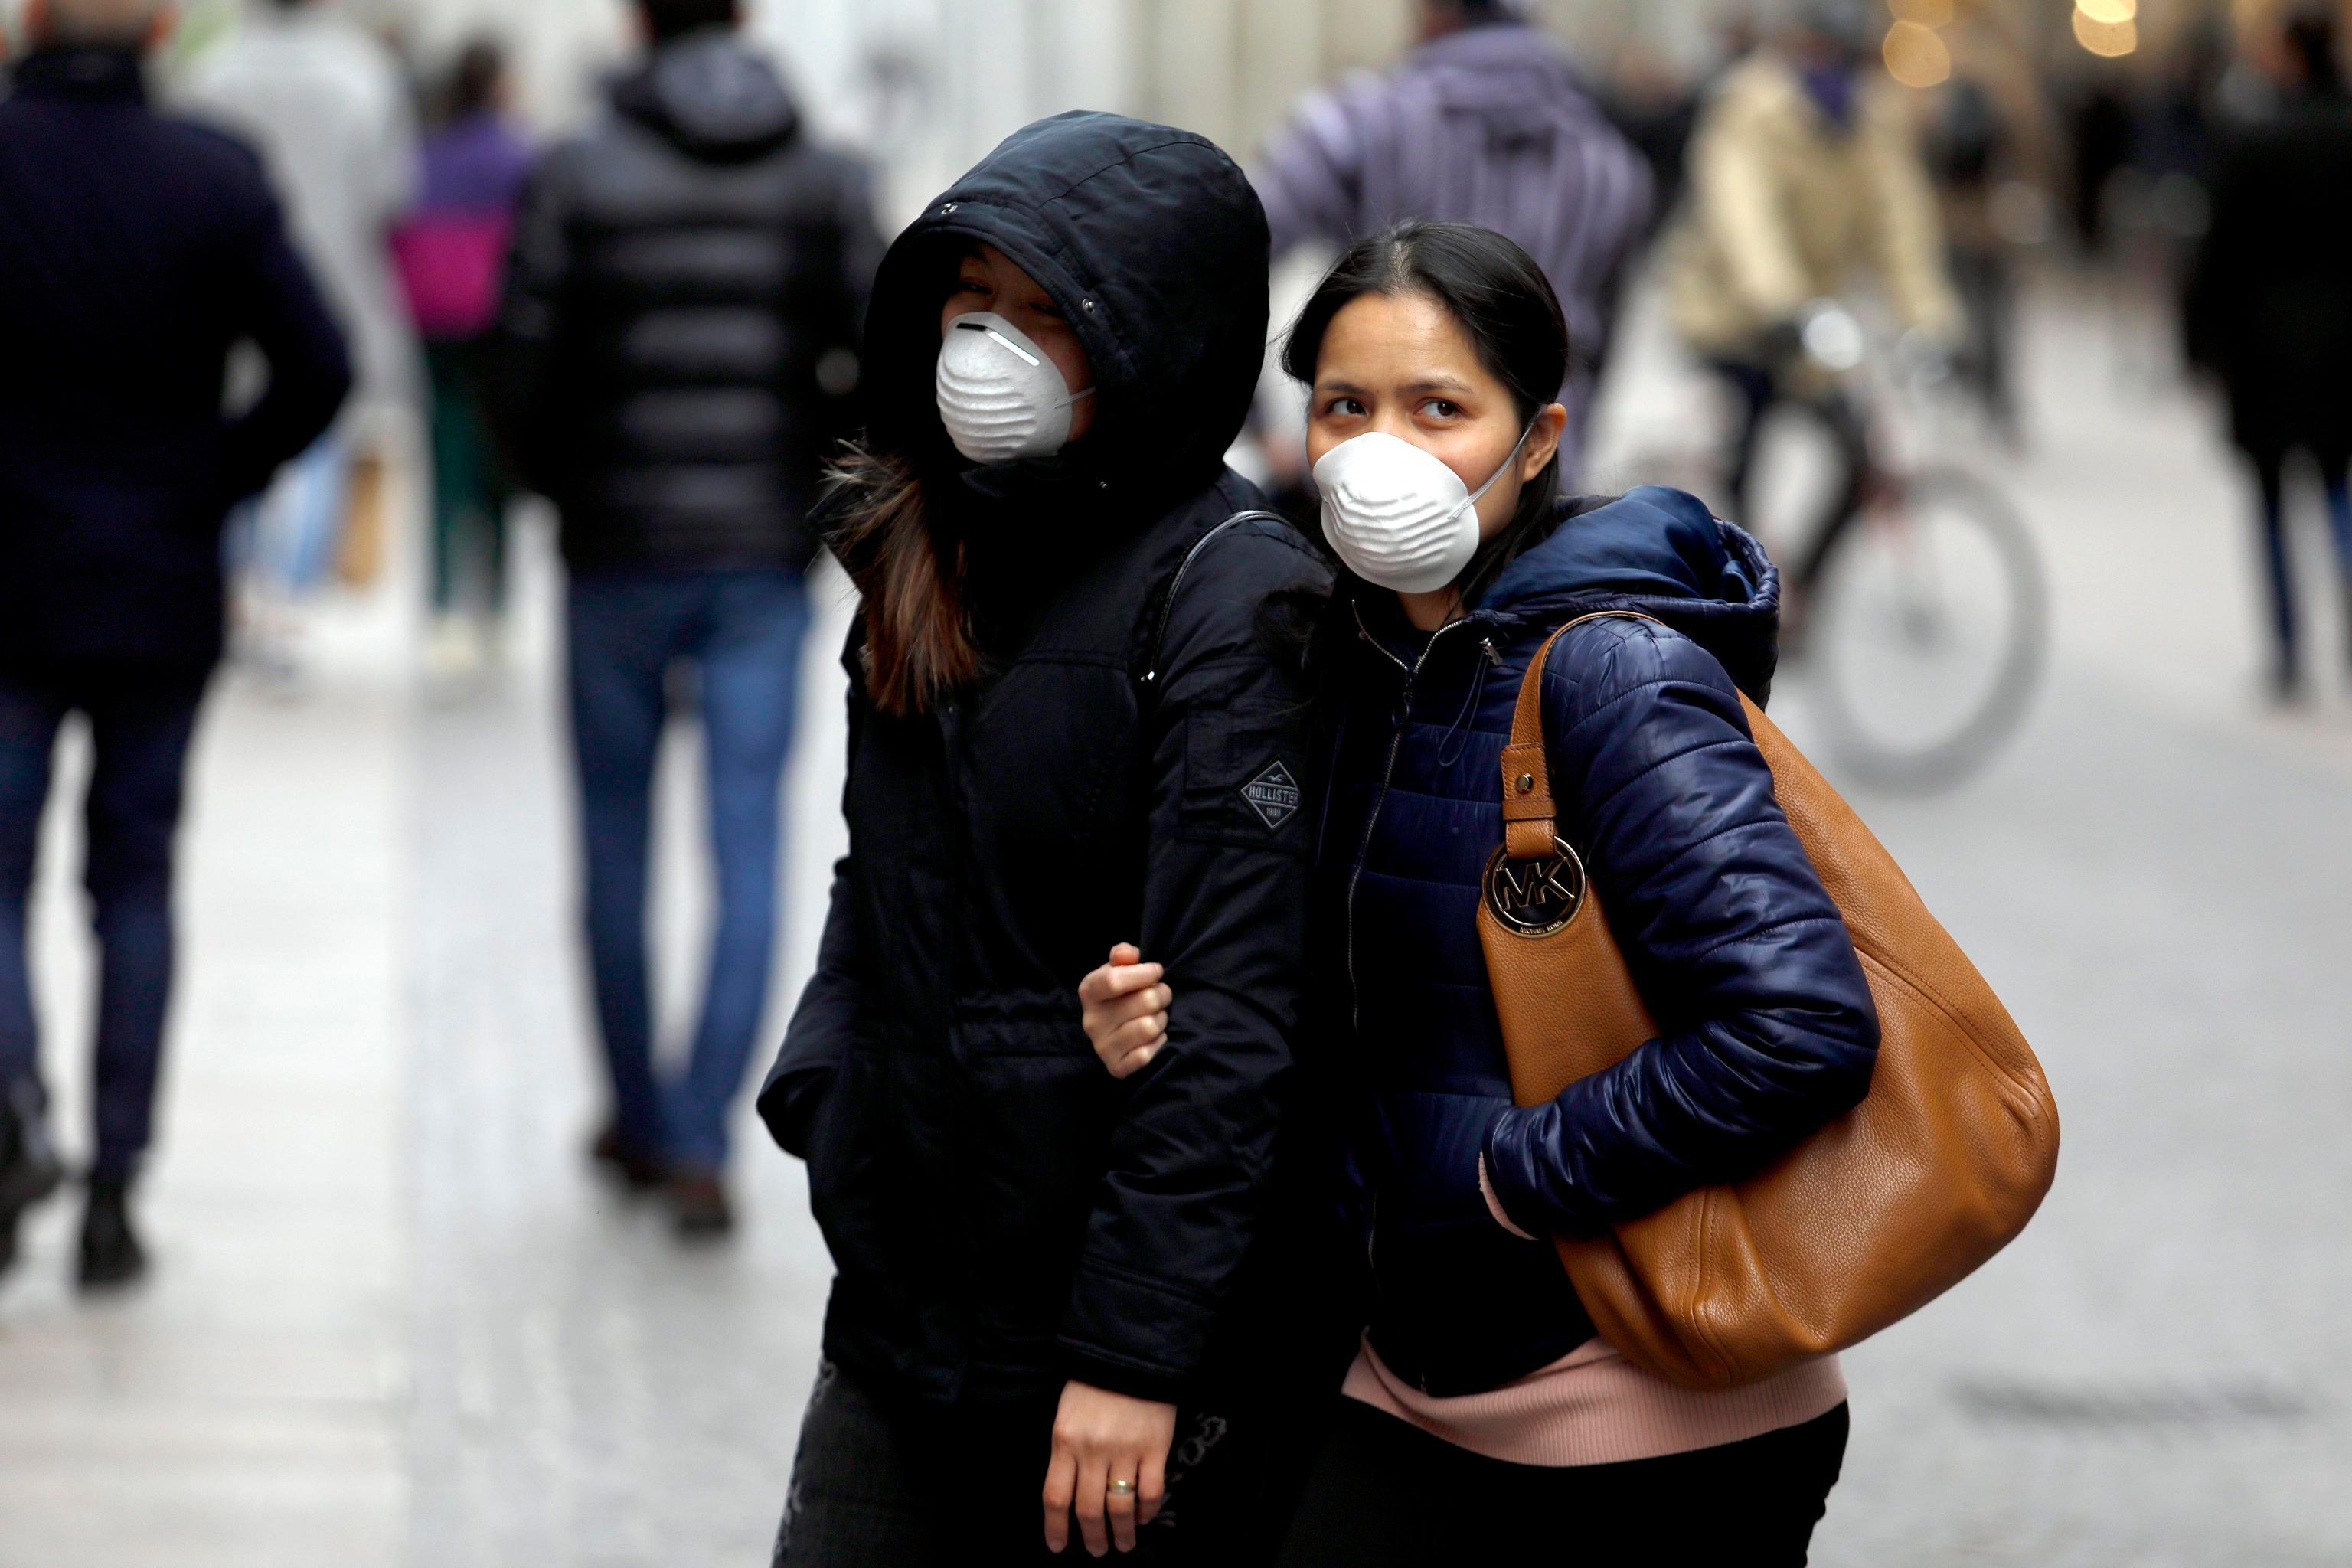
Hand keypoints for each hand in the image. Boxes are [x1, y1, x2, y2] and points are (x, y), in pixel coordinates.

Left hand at [1041, 1380, 1176, 1555]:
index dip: (1056, 1529)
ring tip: (1124, 1544)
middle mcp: (1092, 1451)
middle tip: (1098, 1551)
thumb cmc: (1092, 1385)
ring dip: (1122, 1533)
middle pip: (1089, 1510)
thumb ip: (1066, 1453)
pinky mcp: (1155, 1448)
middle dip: (1092, 1538)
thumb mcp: (1066, 1416)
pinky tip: (1145, 1517)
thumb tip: (1071, 1495)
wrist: (1130, 1354)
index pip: (1055, 1497)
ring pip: (1120, 1507)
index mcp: (1064, 1441)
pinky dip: (1147, 1511)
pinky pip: (1150, 1492)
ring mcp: (1125, 1450)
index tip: (1059, 1547)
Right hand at [1078, 945, 1169, 1080]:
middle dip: (1162, 994)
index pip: (1114, 980)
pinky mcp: (1115, 1068)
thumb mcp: (1119, 969)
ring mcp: (1102, 1047)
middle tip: (1162, 994)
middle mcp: (1091, 1021)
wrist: (1117, 1031)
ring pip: (1149, 1027)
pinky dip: (1158, 1043)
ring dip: (1162, 1019)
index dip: (1144, 973)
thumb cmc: (1122, 993)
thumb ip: (1123, 954)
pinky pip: (1147, 1054)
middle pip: (1144, 1002)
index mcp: (1089, 991)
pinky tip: (1153, 1037)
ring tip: (1157, 1015)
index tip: (1156, 971)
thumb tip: (1128, 955)